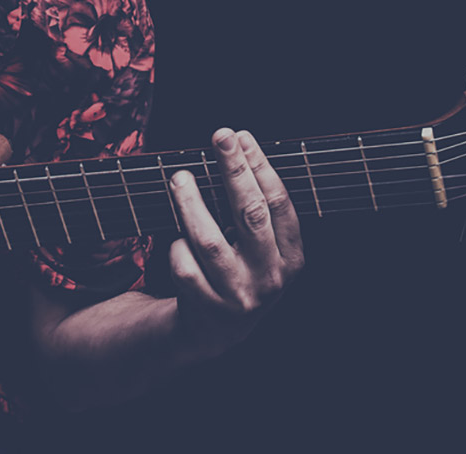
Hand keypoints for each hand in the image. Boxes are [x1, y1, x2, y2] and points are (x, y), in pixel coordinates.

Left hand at [168, 128, 303, 352]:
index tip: (242, 137)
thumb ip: (258, 211)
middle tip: (220, 136)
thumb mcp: (263, 249)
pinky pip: (184, 266)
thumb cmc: (240, 271)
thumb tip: (237, 149)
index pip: (279, 204)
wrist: (216, 330)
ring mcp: (238, 294)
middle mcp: (269, 277)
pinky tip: (174, 236)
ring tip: (180, 177)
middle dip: (234, 170)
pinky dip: (176, 246)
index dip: (260, 167)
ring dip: (192, 204)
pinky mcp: (206, 306)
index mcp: (291, 259)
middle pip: (250, 214)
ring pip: (210, 241)